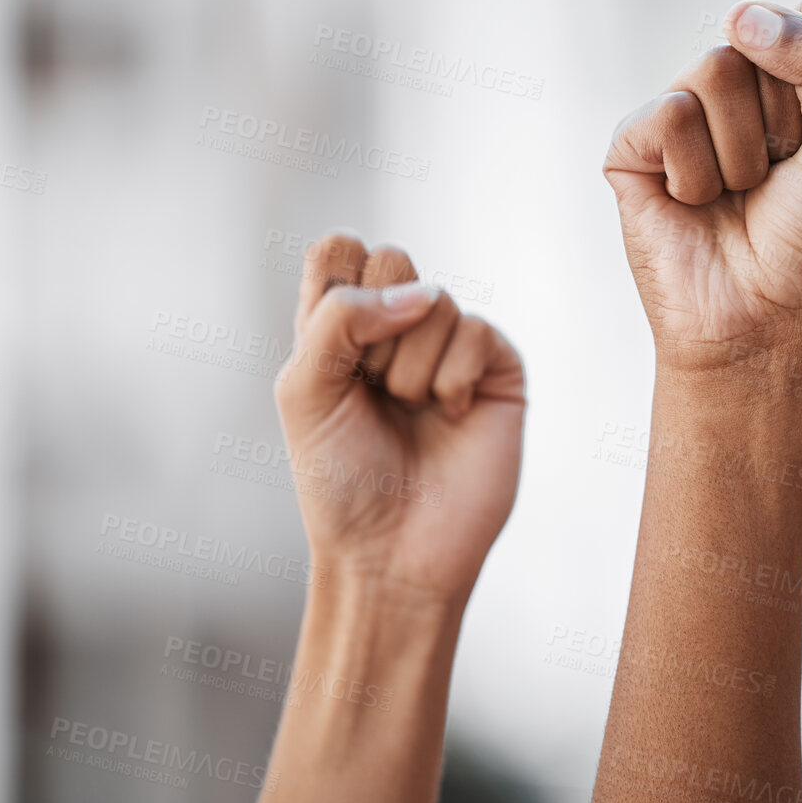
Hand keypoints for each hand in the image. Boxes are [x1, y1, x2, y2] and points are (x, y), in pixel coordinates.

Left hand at [272, 234, 524, 603]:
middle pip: (391, 260)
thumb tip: (423, 294)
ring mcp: (450, 347)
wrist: (394, 552)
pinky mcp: (496, 370)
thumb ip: (340, 319)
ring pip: (434, 301)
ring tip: (411, 414)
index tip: (332, 345)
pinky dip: (451, 380)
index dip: (336, 282)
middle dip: (374, 329)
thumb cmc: (341, 481)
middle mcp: (396, 330)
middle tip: (372, 387)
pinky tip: (448, 418)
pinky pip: (475, 332)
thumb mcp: (305, 390)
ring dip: (410, 369)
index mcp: (339, 329)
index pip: (338, 250)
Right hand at [603, 0, 801, 370]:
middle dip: (788, 118)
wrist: (766, 325)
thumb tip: (740, 16)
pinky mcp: (634, 145)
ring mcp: (685, 110)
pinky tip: (694, 205)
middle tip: (782, 176)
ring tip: (739, 196)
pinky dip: (695, 171)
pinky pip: (670, 113)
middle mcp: (742, 84)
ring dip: (744, 151)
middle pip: (766, 38)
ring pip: (717, 68)